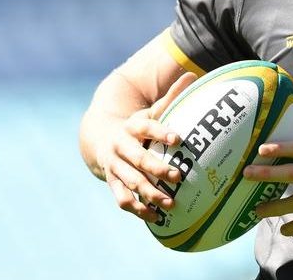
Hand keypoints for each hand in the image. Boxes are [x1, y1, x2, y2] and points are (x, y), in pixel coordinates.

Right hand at [99, 72, 196, 221]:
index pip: (146, 127)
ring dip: (149, 193)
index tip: (178, 138)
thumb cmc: (136, 125)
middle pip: (138, 158)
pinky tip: (157, 217)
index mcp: (131, 126)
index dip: (161, 132)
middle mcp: (120, 147)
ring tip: (171, 203)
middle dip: (157, 168)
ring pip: (130, 182)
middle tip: (178, 177)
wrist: (99, 138)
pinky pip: (122, 199)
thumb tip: (192, 75)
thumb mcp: (150, 110)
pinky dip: (138, 209)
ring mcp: (114, 166)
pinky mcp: (112, 182)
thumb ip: (171, 97)